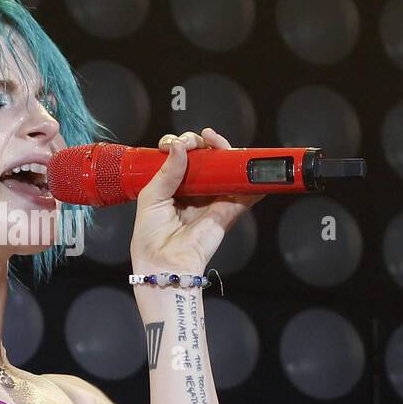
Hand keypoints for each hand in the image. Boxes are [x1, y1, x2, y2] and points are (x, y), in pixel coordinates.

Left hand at [129, 128, 265, 274]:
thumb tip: (179, 147)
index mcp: (173, 187)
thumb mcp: (150, 198)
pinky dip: (252, 180)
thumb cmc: (151, 236)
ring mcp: (213, 199)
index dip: (181, 145)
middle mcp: (195, 191)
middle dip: (203, 143)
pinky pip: (246, 193)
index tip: (173, 144)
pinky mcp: (228, 210)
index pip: (181, 158)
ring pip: (226, 169)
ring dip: (226, 151)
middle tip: (199, 140)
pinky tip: (248, 163)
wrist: (165, 263)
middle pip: (206, 159)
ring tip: (216, 141)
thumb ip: (166, 172)